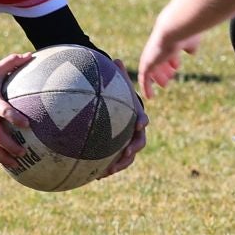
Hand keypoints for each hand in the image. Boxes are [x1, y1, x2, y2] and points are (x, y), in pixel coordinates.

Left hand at [97, 60, 147, 177]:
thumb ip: (116, 75)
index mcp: (134, 115)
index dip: (141, 120)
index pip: (141, 118)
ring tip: (106, 172)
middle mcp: (133, 131)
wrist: (108, 106)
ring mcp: (125, 143)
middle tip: (123, 155)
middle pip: (137, 143)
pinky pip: (112, 162)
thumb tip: (117, 59)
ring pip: (126, 157)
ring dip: (118, 165)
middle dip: (130, 151)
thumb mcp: (113, 83)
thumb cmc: (111, 93)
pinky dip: (105, 168)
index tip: (139, 122)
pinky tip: (94, 176)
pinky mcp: (115, 152)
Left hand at [138, 21, 201, 97]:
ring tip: (164, 85)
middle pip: (158, 60)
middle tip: (168, 77)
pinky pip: (144, 79)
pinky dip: (146, 88)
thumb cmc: (185, 32)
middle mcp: (156, 47)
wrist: (173, 29)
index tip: (176, 66)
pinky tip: (150, 96)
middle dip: (163, 69)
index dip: (172, 59)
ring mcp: (150, 56)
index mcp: (166, 40)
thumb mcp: (190, 40)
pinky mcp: (146, 65)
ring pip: (152, 69)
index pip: (167, 51)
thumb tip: (190, 52)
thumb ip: (189, 46)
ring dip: (158, 77)